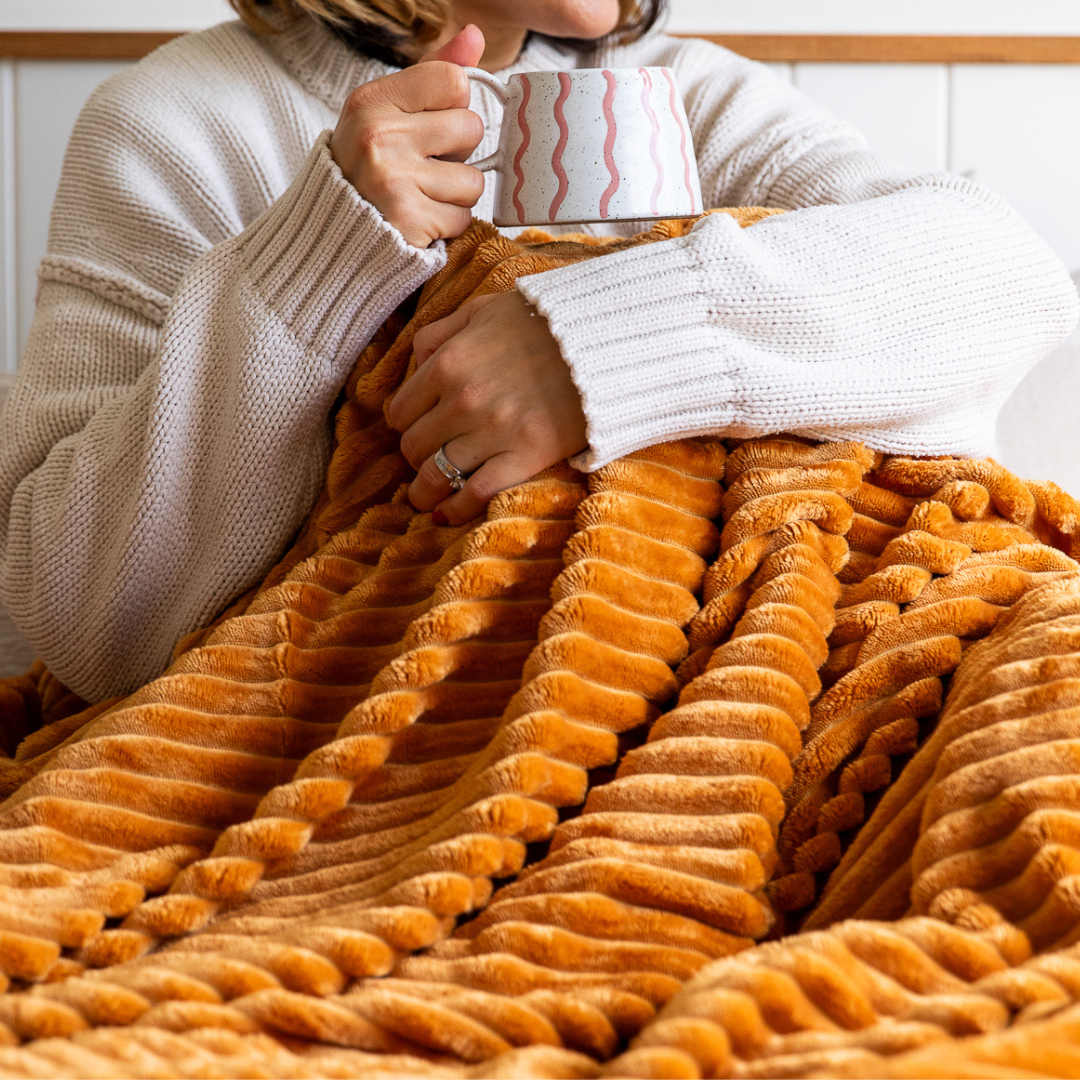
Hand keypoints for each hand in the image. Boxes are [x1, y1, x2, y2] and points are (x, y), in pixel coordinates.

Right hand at [329, 26, 486, 247]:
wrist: (333, 228)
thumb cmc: (367, 163)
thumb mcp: (387, 108)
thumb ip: (433, 72)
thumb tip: (474, 35)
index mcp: (373, 101)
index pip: (454, 80)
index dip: (454, 104)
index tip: (432, 123)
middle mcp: (380, 137)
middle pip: (471, 128)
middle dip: (459, 151)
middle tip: (426, 163)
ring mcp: (394, 182)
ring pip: (473, 180)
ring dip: (456, 192)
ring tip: (423, 192)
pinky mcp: (409, 221)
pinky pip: (463, 216)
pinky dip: (448, 222)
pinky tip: (422, 216)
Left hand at [387, 292, 588, 523]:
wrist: (606, 342)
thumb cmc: (544, 323)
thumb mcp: (483, 310)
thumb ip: (440, 333)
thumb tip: (415, 364)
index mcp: (448, 363)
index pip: (400, 412)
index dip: (406, 424)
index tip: (418, 429)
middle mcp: (463, 400)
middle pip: (413, 447)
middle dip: (415, 457)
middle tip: (428, 460)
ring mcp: (493, 432)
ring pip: (436, 476)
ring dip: (425, 492)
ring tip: (427, 498)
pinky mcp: (525, 456)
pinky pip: (475, 494)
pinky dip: (456, 509)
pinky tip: (448, 514)